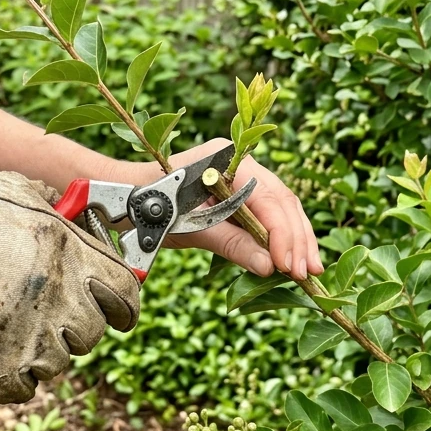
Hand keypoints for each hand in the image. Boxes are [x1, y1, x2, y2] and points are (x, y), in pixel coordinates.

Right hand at [0, 145, 139, 403]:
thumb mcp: (21, 192)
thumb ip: (58, 212)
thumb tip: (77, 219)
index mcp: (74, 254)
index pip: (126, 295)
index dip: (122, 304)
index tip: (116, 310)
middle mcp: (61, 298)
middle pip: (92, 334)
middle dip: (74, 327)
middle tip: (48, 315)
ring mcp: (29, 337)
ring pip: (58, 364)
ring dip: (40, 352)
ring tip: (10, 328)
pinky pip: (21, 390)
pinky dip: (9, 380)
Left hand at [110, 139, 323, 280]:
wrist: (123, 196)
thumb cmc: (149, 206)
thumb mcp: (189, 227)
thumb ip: (230, 244)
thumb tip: (268, 268)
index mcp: (227, 158)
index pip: (268, 197)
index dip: (283, 234)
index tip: (289, 265)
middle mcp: (239, 162)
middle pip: (282, 201)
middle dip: (297, 238)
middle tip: (308, 272)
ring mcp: (241, 177)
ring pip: (281, 208)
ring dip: (296, 239)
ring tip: (308, 269)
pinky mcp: (238, 195)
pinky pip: (267, 215)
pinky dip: (280, 238)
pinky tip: (291, 258)